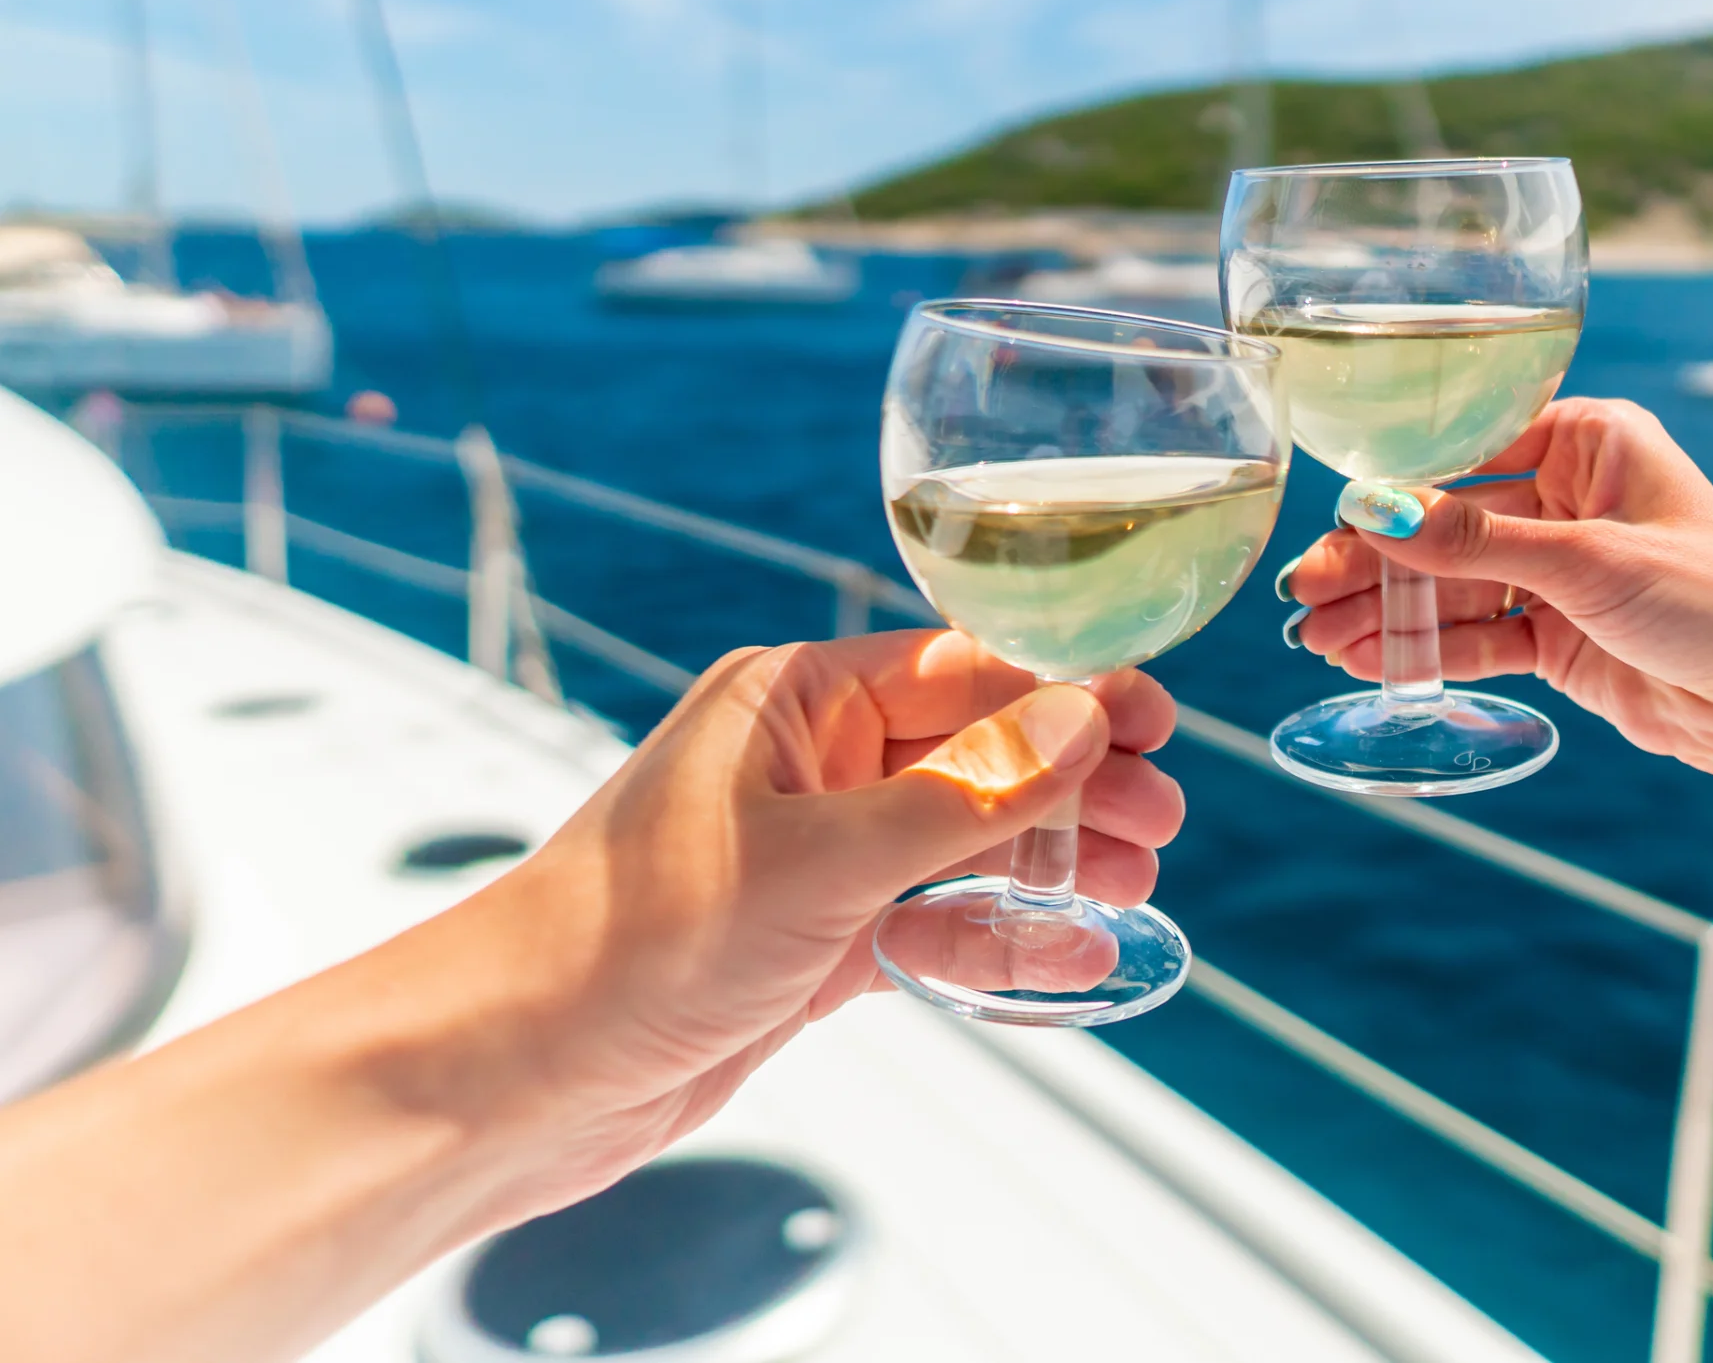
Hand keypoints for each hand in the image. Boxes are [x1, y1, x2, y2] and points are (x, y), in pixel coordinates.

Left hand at [362, 629, 1179, 1229]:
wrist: (521, 1072)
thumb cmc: (636, 938)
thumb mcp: (822, 859)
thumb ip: (964, 796)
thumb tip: (1085, 720)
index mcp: (796, 698)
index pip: (961, 667)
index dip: (1067, 690)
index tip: (1156, 716)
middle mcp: (811, 761)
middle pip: (978, 752)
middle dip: (1075, 783)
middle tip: (1163, 818)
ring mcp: (816, 853)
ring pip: (966, 839)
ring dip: (1051, 861)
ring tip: (1137, 883)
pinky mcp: (816, 938)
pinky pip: (933, 919)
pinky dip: (996, 935)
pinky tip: (1067, 958)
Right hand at [1280, 398, 1712, 777]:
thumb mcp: (1593, 561)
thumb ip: (1478, 543)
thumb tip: (1376, 514)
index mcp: (1592, 439)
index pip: (1470, 448)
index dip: (1397, 485)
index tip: (1334, 518)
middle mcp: (1571, 495)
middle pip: (1450, 523)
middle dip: (1378, 561)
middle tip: (1304, 589)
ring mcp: (1563, 568)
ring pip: (1456, 585)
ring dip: (1389, 612)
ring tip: (1315, 638)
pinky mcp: (1560, 634)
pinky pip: (1478, 634)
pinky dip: (1426, 649)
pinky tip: (1366, 659)